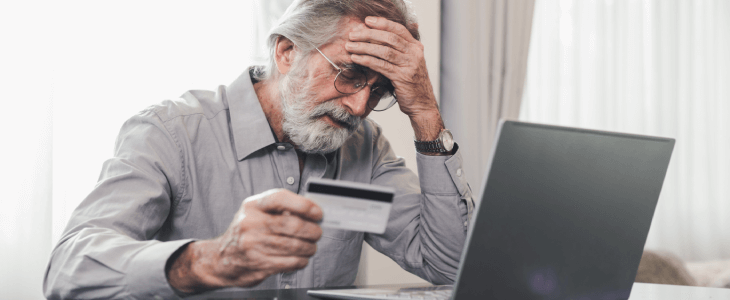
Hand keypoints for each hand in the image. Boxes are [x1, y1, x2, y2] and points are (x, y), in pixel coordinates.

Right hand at [167, 189, 322, 292]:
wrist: (221, 259)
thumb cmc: (246, 232)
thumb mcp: (256, 213)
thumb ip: (280, 209)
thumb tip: (312, 212)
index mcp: (252, 206)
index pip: (280, 198)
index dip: (303, 205)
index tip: (318, 212)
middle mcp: (250, 223)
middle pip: (291, 225)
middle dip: (312, 230)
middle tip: (317, 232)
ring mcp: (253, 244)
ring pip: (293, 245)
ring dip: (309, 247)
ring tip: (311, 246)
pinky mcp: (258, 263)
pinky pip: (289, 262)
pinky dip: (301, 260)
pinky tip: (302, 258)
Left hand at [346, 16, 443, 140]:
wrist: (423, 104)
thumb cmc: (412, 84)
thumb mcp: (409, 63)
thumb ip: (399, 50)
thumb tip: (378, 37)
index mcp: (416, 47)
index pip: (398, 29)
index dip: (382, 23)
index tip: (367, 21)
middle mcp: (414, 54)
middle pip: (389, 38)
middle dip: (369, 34)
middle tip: (353, 34)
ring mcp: (409, 65)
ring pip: (384, 51)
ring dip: (364, 47)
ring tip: (350, 46)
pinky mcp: (402, 77)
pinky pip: (381, 66)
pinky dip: (367, 60)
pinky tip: (356, 58)